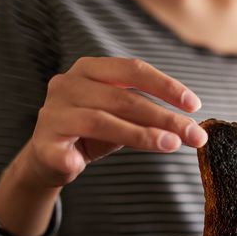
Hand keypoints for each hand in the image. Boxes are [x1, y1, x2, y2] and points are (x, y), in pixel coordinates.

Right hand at [25, 57, 207, 187]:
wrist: (50, 156)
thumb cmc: (94, 130)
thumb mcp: (125, 117)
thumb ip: (151, 115)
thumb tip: (192, 128)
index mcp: (91, 70)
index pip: (133, 70)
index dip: (166, 86)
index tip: (194, 105)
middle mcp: (68, 84)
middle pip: (124, 98)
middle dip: (164, 117)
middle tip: (194, 135)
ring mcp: (53, 113)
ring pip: (101, 121)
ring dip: (140, 135)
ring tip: (170, 145)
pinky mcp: (42, 143)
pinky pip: (61, 152)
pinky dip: (72, 159)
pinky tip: (80, 166)